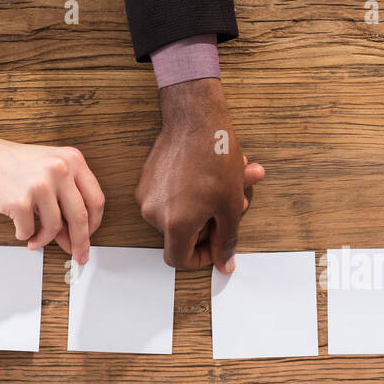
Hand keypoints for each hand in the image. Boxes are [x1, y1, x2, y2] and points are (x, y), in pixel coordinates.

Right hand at [0, 117, 105, 263]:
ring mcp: (40, 185)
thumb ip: (66, 196)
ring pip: (55, 227)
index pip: (96, 200)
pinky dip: (26, 235)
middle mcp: (60, 169)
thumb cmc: (11, 163)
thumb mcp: (49, 168)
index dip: (94, 224)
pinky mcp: (20, 200)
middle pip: (81, 217)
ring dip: (45, 239)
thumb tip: (74, 235)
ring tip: (36, 239)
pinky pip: (30, 230)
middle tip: (78, 255)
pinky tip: (21, 230)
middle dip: (80, 242)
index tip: (89, 237)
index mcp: (72, 160)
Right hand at [137, 78, 265, 271]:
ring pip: (180, 214)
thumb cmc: (214, 159)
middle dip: (213, 222)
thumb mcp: (230, 206)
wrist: (195, 119)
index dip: (201, 258)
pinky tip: (212, 175)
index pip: (180, 260)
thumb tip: (224, 264)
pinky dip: (193, 193)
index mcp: (175, 224)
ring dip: (208, 204)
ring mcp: (147, 195)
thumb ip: (226, 240)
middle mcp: (154, 213)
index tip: (217, 245)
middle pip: (183, 235)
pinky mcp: (147, 180)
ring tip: (231, 183)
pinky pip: (171, 197)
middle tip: (237, 204)